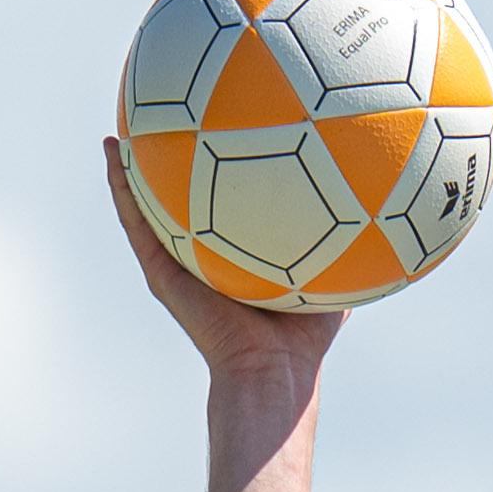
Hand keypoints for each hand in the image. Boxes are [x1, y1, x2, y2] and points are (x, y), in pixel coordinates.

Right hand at [104, 137, 343, 380]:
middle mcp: (199, 257)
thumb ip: (347, 245)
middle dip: (168, 167)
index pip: (219, 209)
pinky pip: (135, 223)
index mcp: (232, 258)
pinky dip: (120, 187)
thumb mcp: (332, 279)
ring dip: (129, 169)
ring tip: (121, 128)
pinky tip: (113, 152)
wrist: (270, 367)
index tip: (213, 135)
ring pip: (144, 209)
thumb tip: (379, 208)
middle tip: (161, 124)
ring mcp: (175, 264)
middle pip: (178, 205)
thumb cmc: (305, 336)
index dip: (214, 175)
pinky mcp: (160, 272)